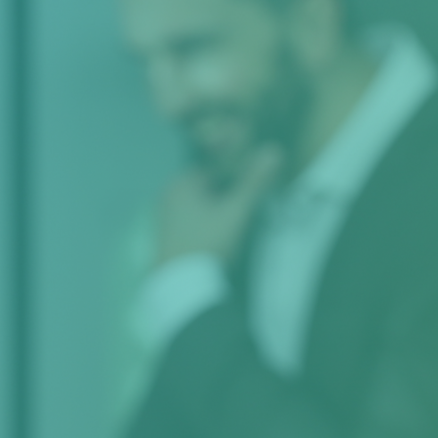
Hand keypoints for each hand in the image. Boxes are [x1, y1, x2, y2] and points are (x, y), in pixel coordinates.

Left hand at [153, 145, 281, 266]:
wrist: (182, 287)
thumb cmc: (208, 242)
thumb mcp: (236, 211)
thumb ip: (253, 182)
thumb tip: (273, 150)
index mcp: (181, 183)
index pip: (215, 170)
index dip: (233, 182)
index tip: (246, 198)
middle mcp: (168, 195)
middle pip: (207, 190)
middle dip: (224, 199)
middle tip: (238, 219)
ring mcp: (164, 217)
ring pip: (199, 208)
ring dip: (214, 216)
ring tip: (228, 234)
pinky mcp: (165, 237)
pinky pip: (190, 225)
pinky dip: (202, 229)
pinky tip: (213, 244)